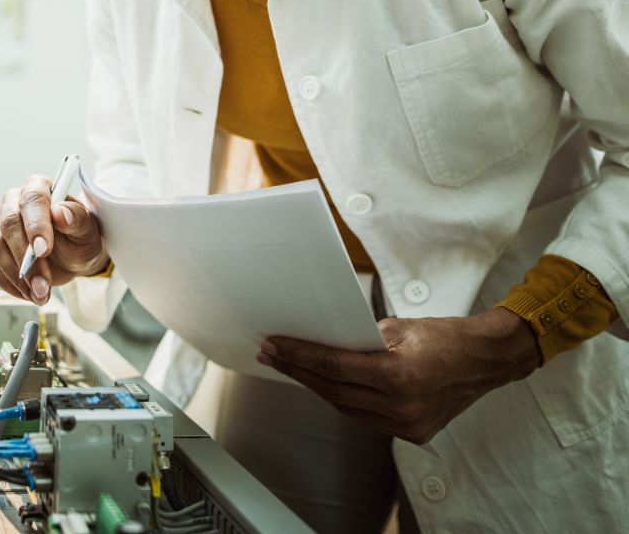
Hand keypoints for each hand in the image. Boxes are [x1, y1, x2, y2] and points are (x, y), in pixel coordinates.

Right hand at [0, 174, 107, 305]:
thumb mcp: (88, 230)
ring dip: (17, 276)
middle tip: (43, 284)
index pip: (32, 200)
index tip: (43, 251)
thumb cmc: (79, 237)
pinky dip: (8, 283)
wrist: (72, 256)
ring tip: (41, 294)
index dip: (36, 225)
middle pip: (9, 225)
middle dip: (25, 260)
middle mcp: (13, 202)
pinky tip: (29, 292)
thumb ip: (77, 219)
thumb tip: (61, 212)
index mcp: (38, 188)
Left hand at [256, 307, 541, 444]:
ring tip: (292, 368)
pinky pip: (366, 417)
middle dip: (298, 371)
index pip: (333, 367)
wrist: (487, 360)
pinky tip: (326, 384)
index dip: (299, 356)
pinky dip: (344, 399)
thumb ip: (361, 340)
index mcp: (399, 376)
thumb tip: (325, 342)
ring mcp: (408, 424)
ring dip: (317, 387)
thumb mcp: (399, 328)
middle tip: (272, 355)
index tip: (275, 346)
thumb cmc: (447, 337)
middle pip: (334, 390)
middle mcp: (402, 406)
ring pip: (347, 407)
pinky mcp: (413, 432)